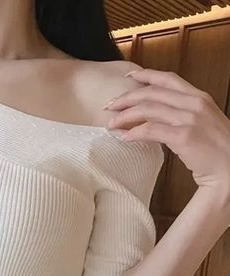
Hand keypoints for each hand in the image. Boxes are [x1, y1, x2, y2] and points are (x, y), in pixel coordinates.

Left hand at [104, 68, 229, 192]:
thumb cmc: (215, 150)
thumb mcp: (201, 123)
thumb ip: (181, 115)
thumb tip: (154, 117)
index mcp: (199, 98)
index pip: (169, 79)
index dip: (147, 75)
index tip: (129, 77)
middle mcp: (195, 104)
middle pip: (152, 93)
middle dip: (126, 98)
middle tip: (109, 106)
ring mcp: (190, 119)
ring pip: (148, 109)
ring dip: (125, 116)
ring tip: (111, 124)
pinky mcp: (184, 136)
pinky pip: (151, 130)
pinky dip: (134, 133)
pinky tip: (124, 137)